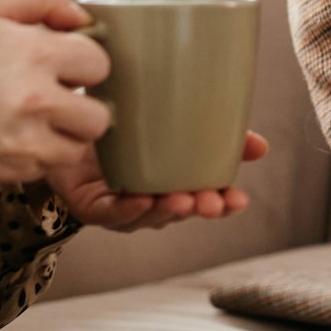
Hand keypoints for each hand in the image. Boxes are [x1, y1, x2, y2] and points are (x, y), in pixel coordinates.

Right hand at [0, 0, 112, 184]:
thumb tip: (82, 16)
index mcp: (35, 52)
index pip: (99, 63)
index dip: (82, 65)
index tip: (64, 68)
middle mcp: (36, 97)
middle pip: (100, 115)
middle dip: (81, 107)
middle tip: (56, 100)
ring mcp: (26, 139)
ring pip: (79, 147)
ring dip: (64, 136)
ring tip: (36, 122)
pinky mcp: (12, 170)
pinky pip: (48, 167)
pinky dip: (37, 156)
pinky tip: (11, 138)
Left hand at [41, 132, 270, 230]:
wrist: (68, 114)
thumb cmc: (125, 120)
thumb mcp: (173, 119)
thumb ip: (215, 130)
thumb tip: (262, 146)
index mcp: (174, 179)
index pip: (205, 198)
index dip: (224, 204)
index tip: (239, 201)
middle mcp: (151, 196)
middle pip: (180, 211)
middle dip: (198, 209)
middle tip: (211, 202)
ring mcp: (121, 203)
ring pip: (149, 216)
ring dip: (167, 210)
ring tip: (181, 200)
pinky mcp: (92, 204)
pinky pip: (111, 213)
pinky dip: (128, 210)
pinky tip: (142, 199)